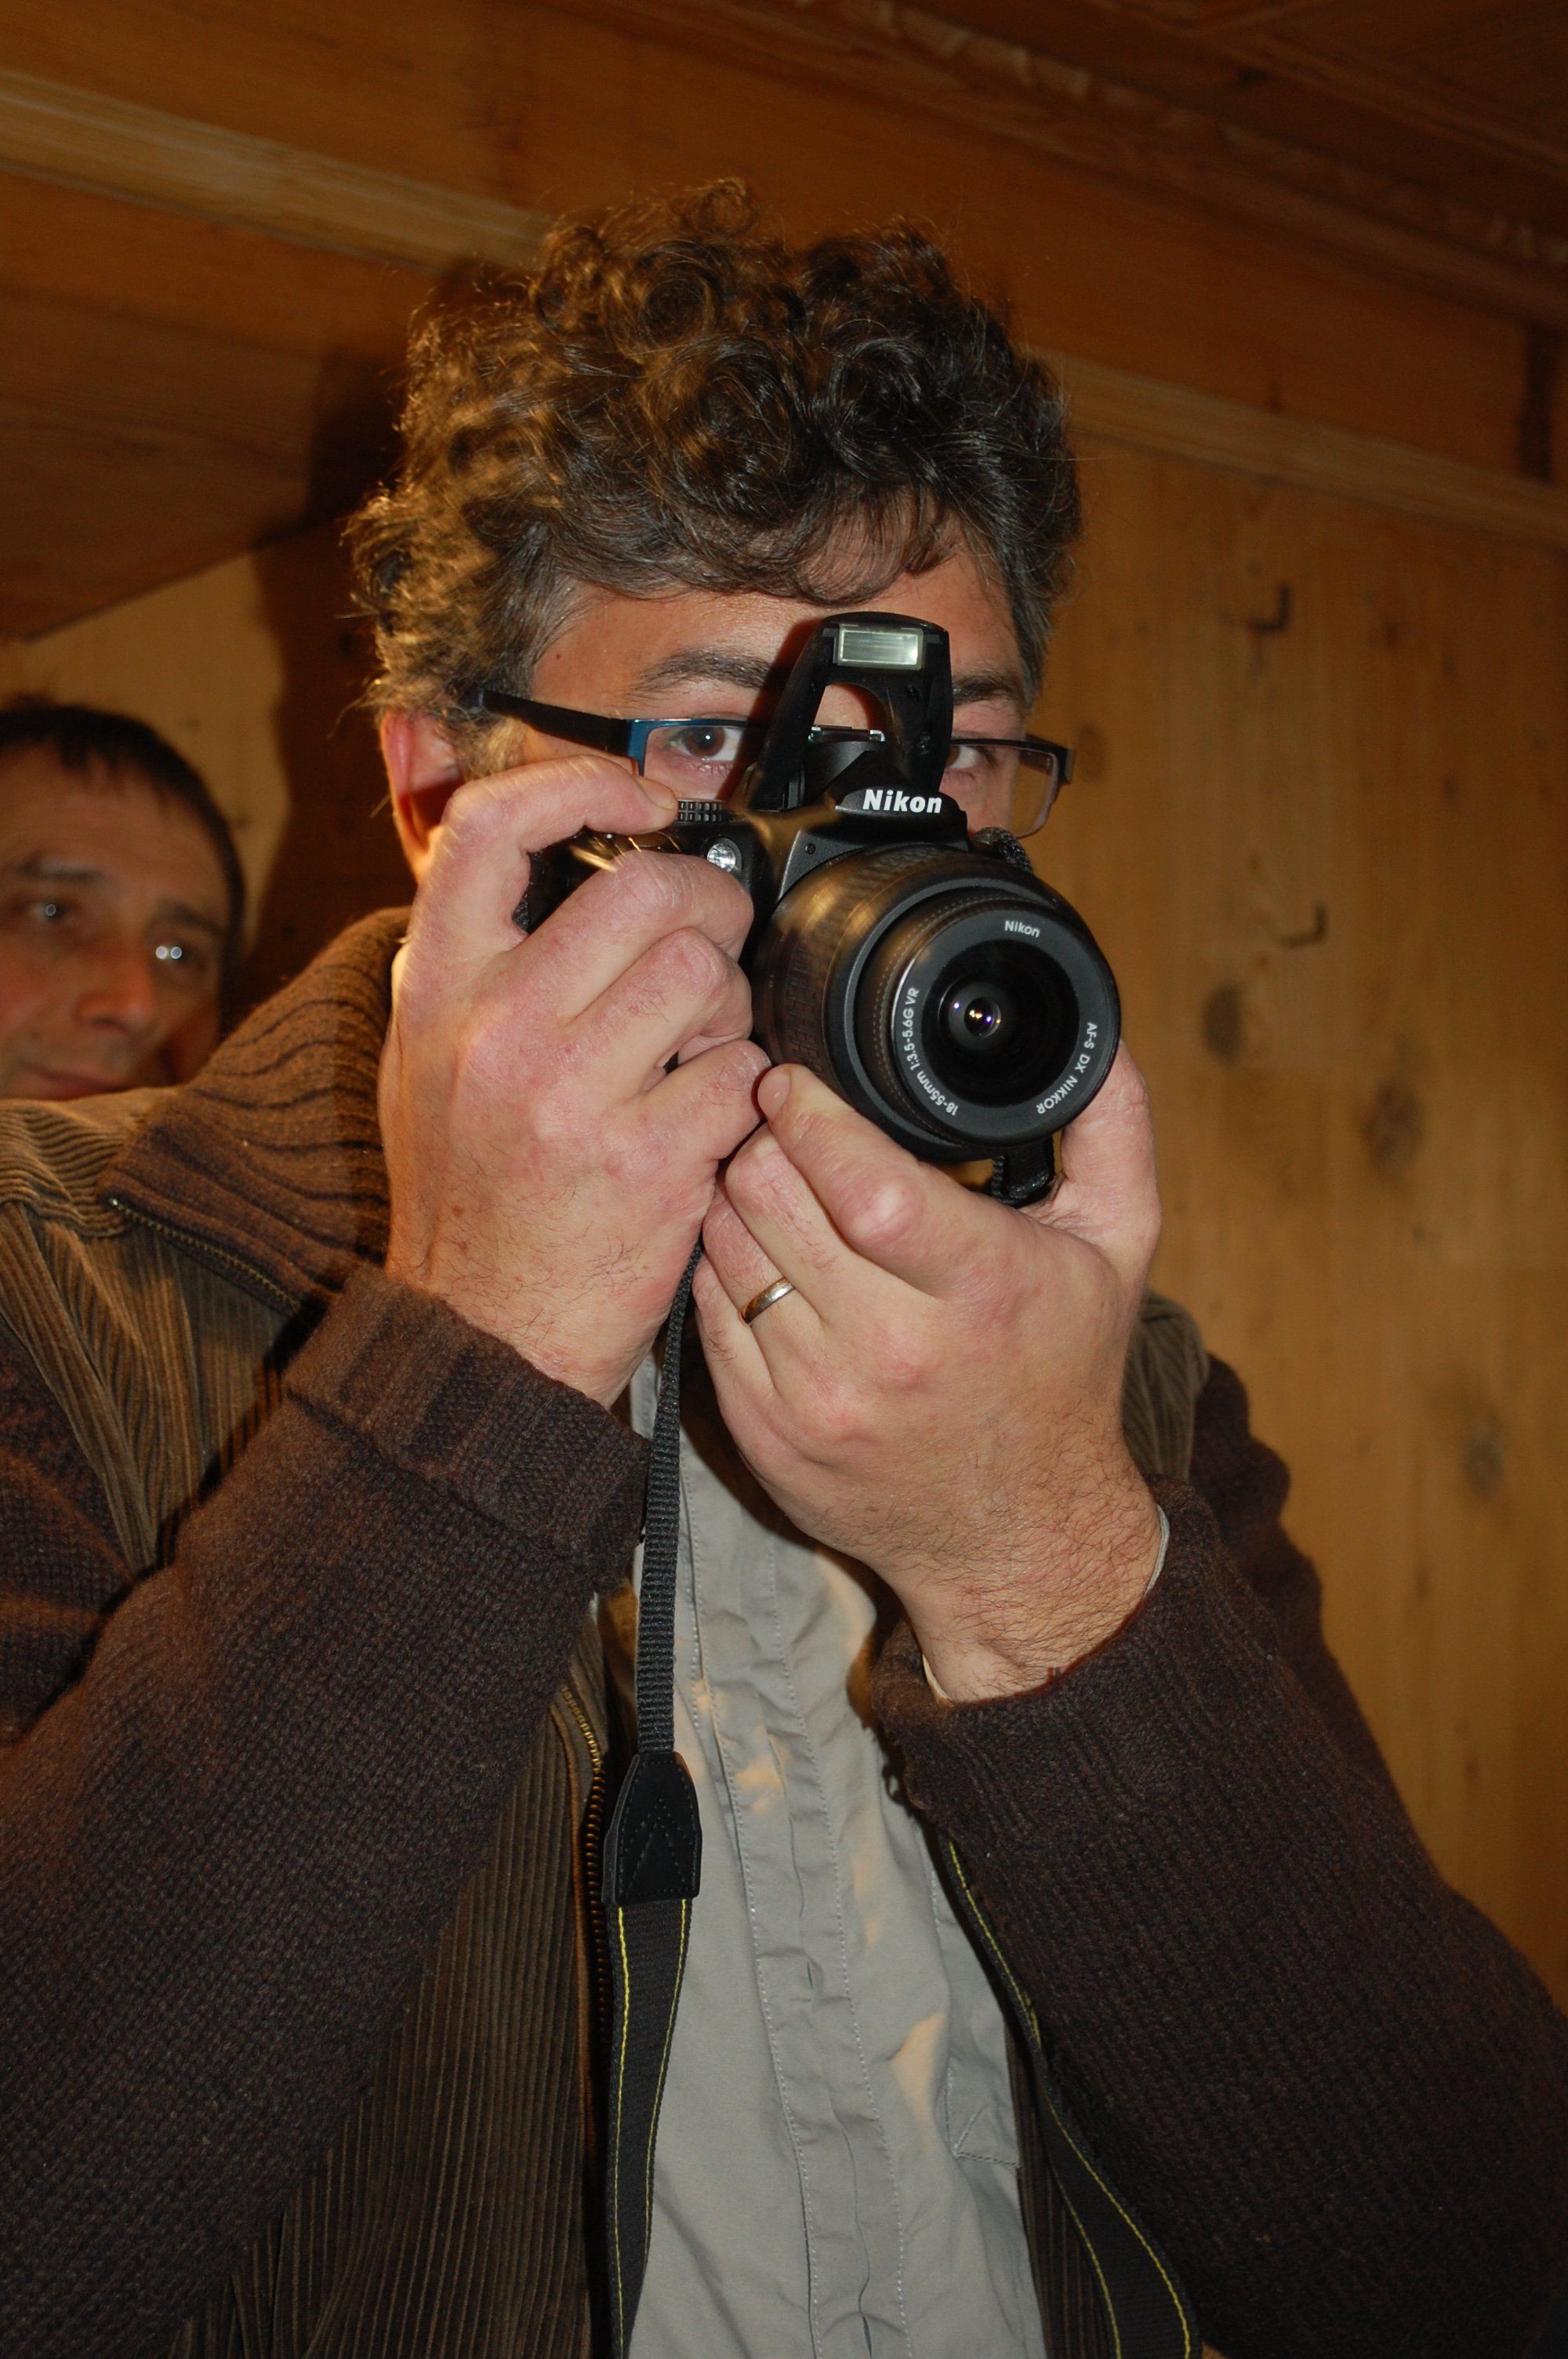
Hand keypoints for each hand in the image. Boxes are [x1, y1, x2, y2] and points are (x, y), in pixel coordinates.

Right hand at [380, 757, 768, 1405]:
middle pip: (644, 890)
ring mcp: (571, 1095)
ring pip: (703, 972)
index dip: (579, 782)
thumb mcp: (424, 1061)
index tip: (639, 797)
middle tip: (713, 937)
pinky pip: (738, 1072)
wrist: (482, 1334)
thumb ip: (476, 964)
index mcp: (436, 988)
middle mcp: (495, 1028)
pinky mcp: (646, 1160)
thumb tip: (560, 860)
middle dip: (707, 903)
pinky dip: (743, 1087)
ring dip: (728, 1000)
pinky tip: (711, 1116)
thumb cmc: (465, 1198)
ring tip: (701, 1042)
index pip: (488, 827)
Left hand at [694, 1048, 1163, 1700]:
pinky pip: (706, 1310)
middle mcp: (894, 1352)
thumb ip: (1111, 1127)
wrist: (1018, 1539)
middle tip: (775, 1119)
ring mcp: (818, 1400)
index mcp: (981, 1292)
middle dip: (764, 1139)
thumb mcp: (1119, 1248)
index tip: (793, 1080)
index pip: (864, 1185)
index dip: (811, 1116)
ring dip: (733, 1194)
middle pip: (774, 1199)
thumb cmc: (1066, 1375)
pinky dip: (721, 1263)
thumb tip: (1093, 1029)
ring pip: (726, 1246)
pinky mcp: (764, 1433)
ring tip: (766, 1176)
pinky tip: (757, 1248)